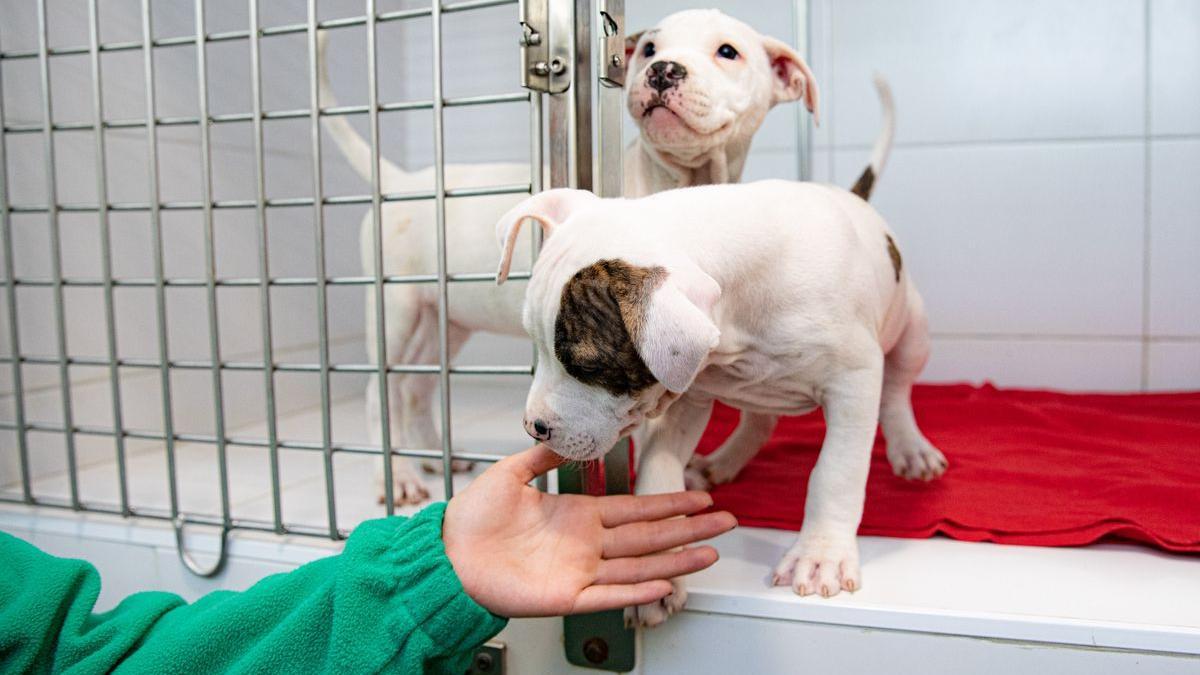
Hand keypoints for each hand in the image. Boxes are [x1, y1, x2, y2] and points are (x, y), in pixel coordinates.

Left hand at [443, 444, 735, 617]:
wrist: (445, 554)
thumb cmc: (471, 519)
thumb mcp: (511, 473)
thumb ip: (544, 456)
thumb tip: (571, 434)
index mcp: (577, 514)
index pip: (635, 509)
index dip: (669, 505)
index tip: (699, 498)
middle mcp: (585, 543)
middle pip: (649, 536)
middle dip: (689, 529)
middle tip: (725, 522)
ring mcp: (579, 571)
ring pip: (639, 565)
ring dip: (675, 560)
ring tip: (711, 553)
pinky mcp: (564, 597)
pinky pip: (608, 595)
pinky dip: (636, 590)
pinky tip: (663, 583)